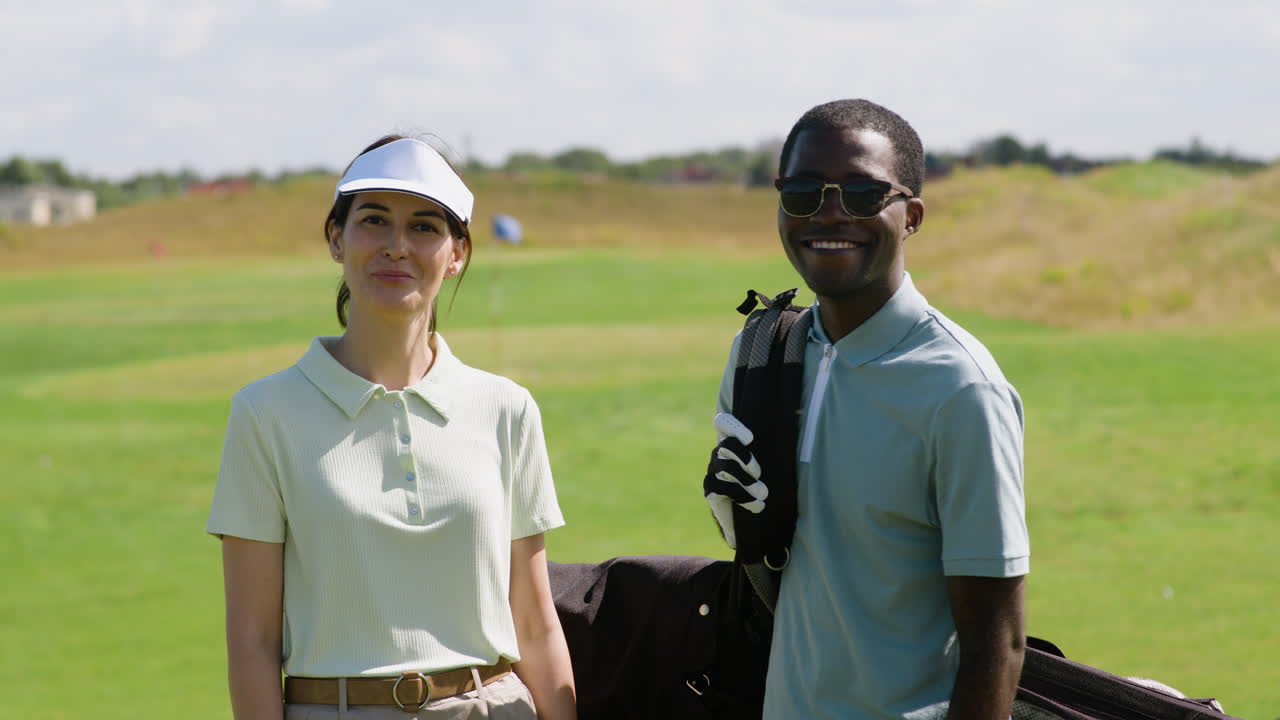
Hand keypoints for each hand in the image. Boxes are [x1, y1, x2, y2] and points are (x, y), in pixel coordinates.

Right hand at [703, 413, 767, 548]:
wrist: (751, 516)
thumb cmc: (768, 484)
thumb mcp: (774, 464)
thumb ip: (779, 446)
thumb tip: (798, 420)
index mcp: (735, 441)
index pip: (723, 422)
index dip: (732, 425)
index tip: (750, 438)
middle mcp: (720, 452)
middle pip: (726, 443)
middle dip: (745, 457)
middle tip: (759, 473)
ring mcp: (713, 469)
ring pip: (726, 467)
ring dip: (747, 482)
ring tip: (764, 493)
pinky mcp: (710, 488)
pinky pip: (721, 487)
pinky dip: (742, 496)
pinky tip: (757, 505)